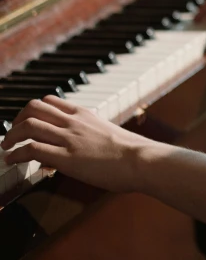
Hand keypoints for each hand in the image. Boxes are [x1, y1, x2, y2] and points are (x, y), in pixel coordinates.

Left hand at [0, 95, 157, 192]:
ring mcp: (68, 138)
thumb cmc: (129, 151)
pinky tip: (12, 159)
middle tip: (12, 133)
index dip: (32, 111)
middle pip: (34, 108)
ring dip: (11, 136)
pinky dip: (16, 153)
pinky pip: (32, 149)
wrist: (137, 159)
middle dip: (17, 119)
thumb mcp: (106, 133)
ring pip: (29, 125)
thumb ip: (89, 134)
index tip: (26, 122)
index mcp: (83, 113)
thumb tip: (81, 146)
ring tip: (6, 147)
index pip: (50, 101)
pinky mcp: (65, 157)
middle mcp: (72, 121)